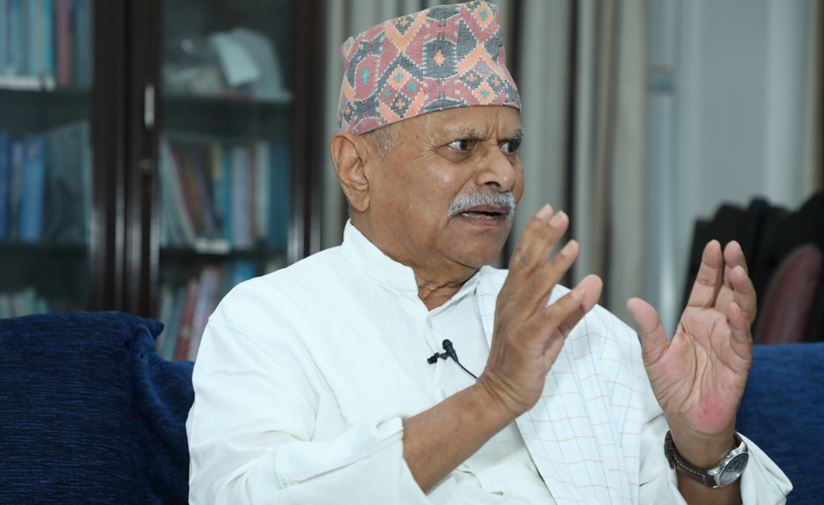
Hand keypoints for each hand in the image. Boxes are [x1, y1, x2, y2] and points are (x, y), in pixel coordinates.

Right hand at [477, 204, 602, 417]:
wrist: (500, 393)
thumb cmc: (524, 360)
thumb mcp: (553, 329)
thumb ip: (574, 306)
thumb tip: (594, 281)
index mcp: (514, 298)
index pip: (525, 259)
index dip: (536, 234)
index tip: (550, 211)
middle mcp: (512, 304)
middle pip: (528, 265)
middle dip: (544, 238)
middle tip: (561, 215)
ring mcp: (517, 322)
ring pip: (537, 288)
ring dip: (555, 266)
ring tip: (573, 246)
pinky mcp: (526, 342)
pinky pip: (547, 320)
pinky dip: (564, 305)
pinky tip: (580, 292)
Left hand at [627, 240, 754, 465]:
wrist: (686, 420)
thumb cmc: (672, 387)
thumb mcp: (653, 354)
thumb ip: (648, 328)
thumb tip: (632, 300)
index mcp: (695, 319)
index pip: (706, 286)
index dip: (711, 267)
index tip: (714, 245)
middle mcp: (715, 326)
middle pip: (728, 290)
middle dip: (731, 268)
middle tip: (731, 247)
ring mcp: (729, 341)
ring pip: (741, 309)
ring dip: (741, 289)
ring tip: (737, 270)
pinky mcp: (738, 361)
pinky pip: (740, 338)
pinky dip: (737, 322)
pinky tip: (733, 308)